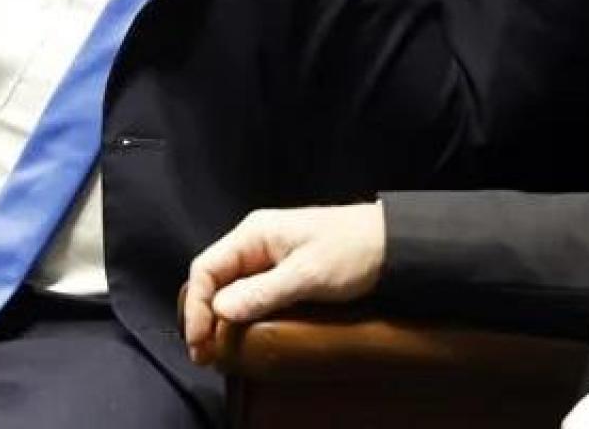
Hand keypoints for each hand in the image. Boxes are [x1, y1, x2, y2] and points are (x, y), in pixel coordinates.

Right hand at [183, 201, 386, 363]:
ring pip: (230, 287)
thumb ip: (262, 292)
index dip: (195, 306)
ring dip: (220, 318)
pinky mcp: (284, 270)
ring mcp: (270, 255)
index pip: (205, 268)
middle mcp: (256, 241)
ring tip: (218, 350)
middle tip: (204, 355)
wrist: (393, 242)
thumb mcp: (307, 275)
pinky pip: (250, 291)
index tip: (200, 342)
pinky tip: (241, 333)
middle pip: (214, 279)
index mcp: (254, 233)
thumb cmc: (352, 251)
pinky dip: (240, 313)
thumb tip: (220, 310)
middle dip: (203, 316)